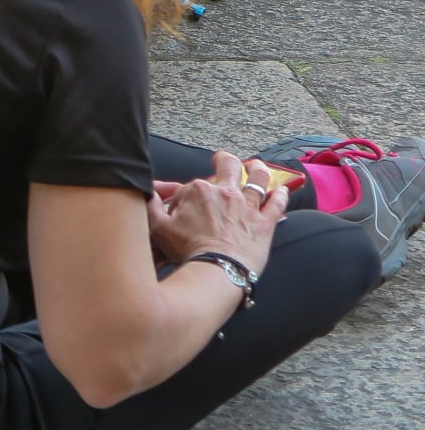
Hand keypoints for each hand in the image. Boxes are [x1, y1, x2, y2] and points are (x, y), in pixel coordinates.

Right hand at [147, 151, 286, 275]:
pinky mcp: (265, 222)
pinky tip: (282, 189)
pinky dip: (281, 195)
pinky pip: (277, 203)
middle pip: (229, 166)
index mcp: (198, 190)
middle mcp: (225, 192)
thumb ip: (151, 207)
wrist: (217, 269)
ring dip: (258, 169)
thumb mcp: (157, 227)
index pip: (189, 187)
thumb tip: (148, 193)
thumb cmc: (187, 250)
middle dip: (225, 160)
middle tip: (222, 160)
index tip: (180, 212)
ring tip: (257, 165)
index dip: (183, 198)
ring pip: (258, 178)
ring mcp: (247, 205)